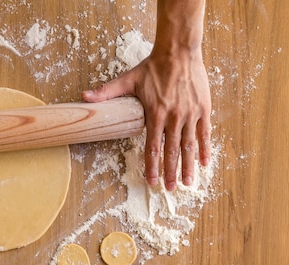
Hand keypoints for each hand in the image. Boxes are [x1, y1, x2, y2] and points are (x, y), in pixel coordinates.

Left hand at [82, 48, 210, 190]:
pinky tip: (204, 162)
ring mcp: (190, 114)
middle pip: (172, 151)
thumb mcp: (128, 80)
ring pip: (189, 145)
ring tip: (189, 182)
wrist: (178, 51)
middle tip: (170, 189)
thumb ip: (106, 92)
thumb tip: (84, 97)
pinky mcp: (203, 109)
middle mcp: (174, 118)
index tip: (151, 182)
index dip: (152, 167)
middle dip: (170, 172)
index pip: (152, 147)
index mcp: (156, 115)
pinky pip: (204, 133)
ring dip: (188, 166)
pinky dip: (204, 148)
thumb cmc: (153, 67)